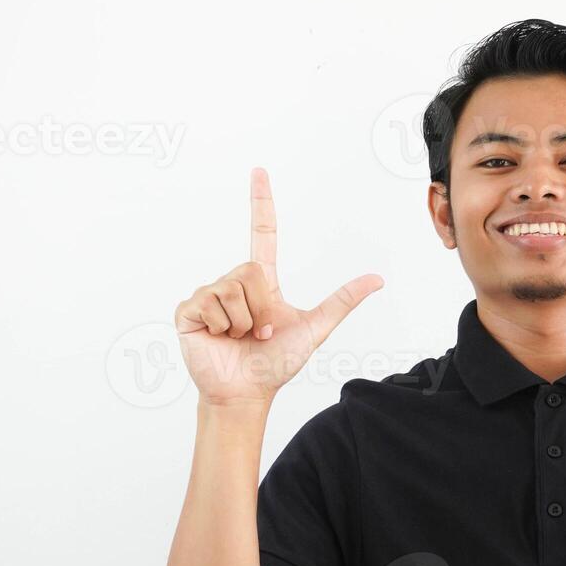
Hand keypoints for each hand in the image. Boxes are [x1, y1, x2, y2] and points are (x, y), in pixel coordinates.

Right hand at [174, 168, 383, 403]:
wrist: (247, 393)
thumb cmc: (276, 363)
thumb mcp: (314, 328)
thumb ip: (342, 301)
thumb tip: (377, 279)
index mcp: (261, 282)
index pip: (262, 233)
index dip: (261, 203)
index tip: (259, 172)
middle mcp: (234, 283)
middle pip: (251, 271)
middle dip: (262, 308)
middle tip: (260, 332)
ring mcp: (209, 295)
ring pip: (232, 289)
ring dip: (243, 321)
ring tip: (240, 337)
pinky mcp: (189, 311)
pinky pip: (209, 303)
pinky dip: (221, 326)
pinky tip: (219, 339)